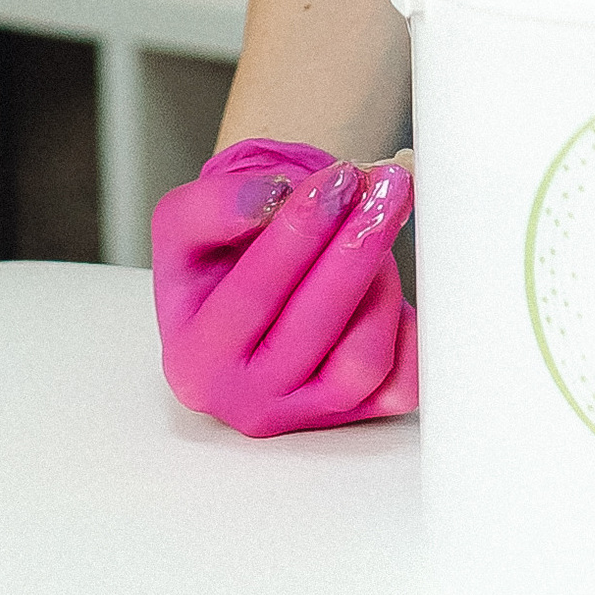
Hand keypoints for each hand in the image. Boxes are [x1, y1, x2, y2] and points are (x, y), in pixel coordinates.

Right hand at [152, 137, 417, 437]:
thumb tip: (269, 198)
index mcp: (195, 359)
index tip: (336, 179)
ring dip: (382, 282)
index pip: (251, 296)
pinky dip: (410, 330)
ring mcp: (305, 415)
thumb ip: (212, 207)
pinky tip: (394, 279)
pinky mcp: (354, 415)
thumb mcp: (184, 224)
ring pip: (363, 361)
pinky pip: (401, 383)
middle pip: (314, 329)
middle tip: (384, 187)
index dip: (300, 234)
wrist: (246, 288)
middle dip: (356, 247)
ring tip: (381, 223)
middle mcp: (246, 401)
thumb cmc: (217, 260)